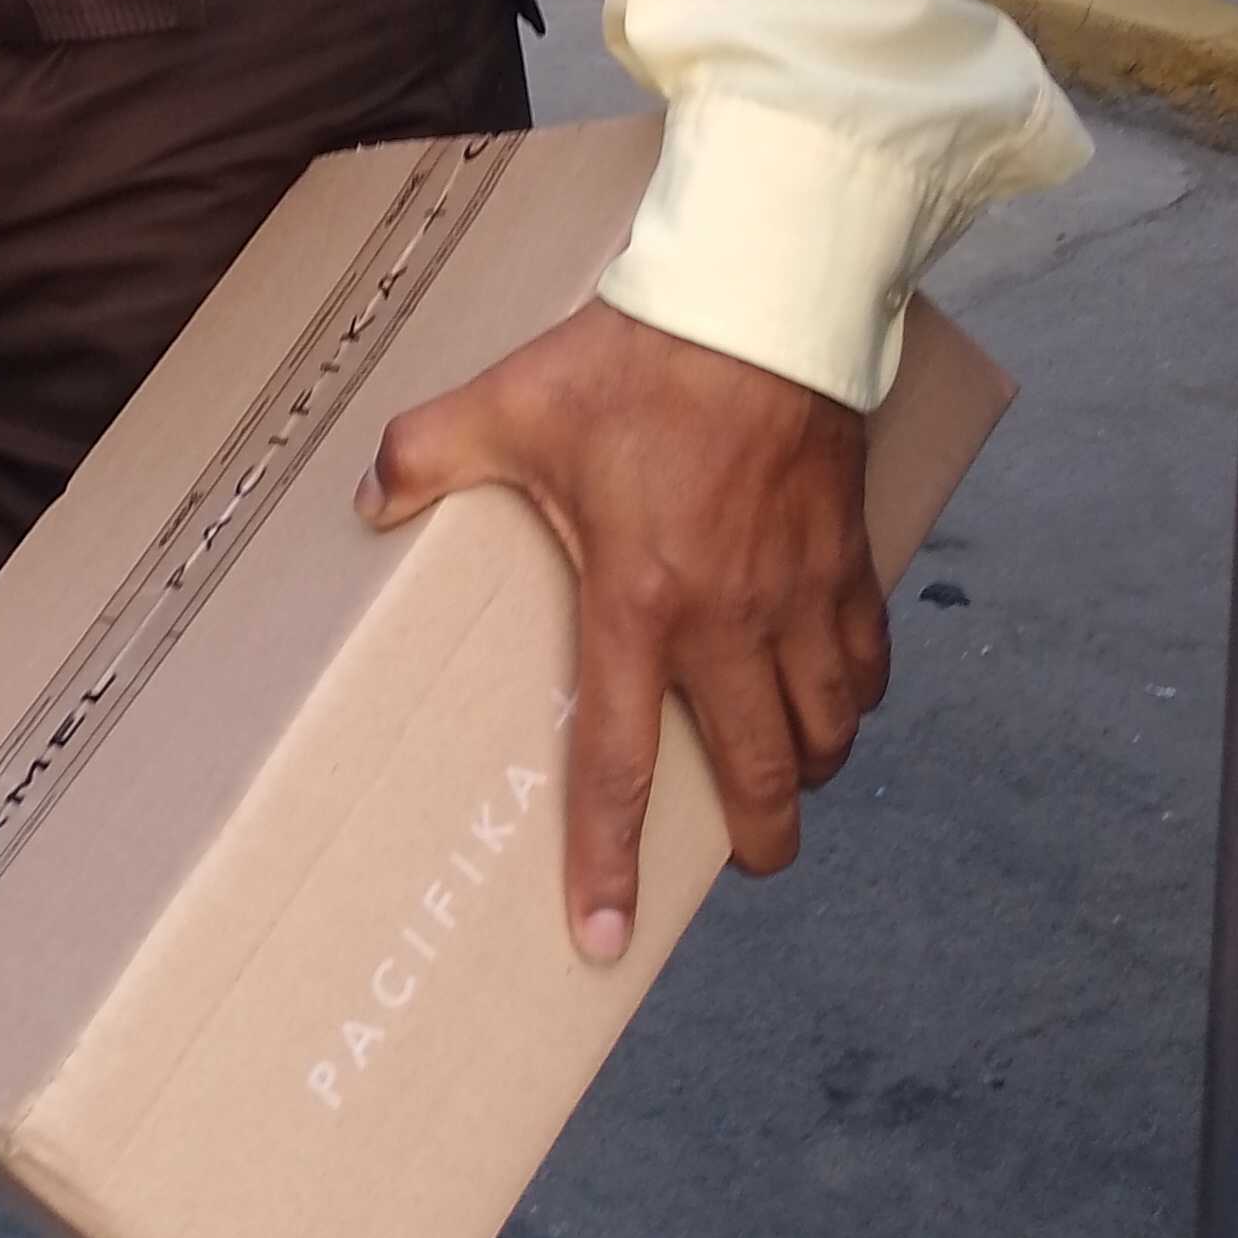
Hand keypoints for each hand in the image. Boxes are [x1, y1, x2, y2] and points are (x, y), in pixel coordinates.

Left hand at [356, 298, 885, 964]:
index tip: (605, 936)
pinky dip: (858, 694)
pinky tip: (837, 692)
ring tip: (788, 777)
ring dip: (811, 769)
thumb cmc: (638, 357)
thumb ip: (426, 454)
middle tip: (748, 859)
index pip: (618, 761)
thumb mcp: (509, 401)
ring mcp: (803, 595)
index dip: (608, 859)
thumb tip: (366, 499)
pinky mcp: (850, 559)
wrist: (760, 301)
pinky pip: (870, 661)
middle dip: (759, 840)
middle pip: (761, 777)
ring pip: (829, 729)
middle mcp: (731, 621)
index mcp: (640, 600)